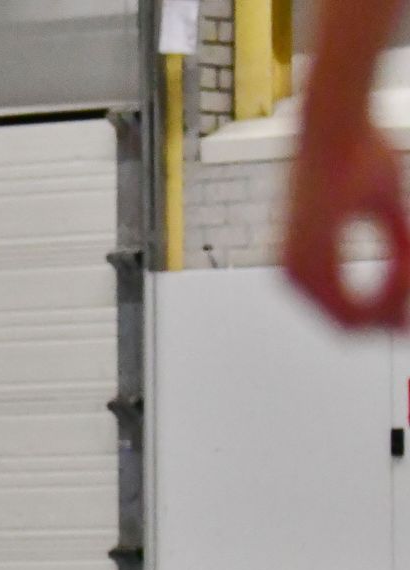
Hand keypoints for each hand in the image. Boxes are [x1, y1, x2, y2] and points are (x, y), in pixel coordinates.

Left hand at [284, 117, 409, 328]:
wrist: (335, 123)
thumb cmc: (360, 152)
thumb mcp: (385, 208)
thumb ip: (397, 244)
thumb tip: (409, 279)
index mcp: (305, 262)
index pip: (344, 314)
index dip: (383, 315)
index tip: (409, 312)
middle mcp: (292, 273)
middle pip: (347, 326)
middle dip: (389, 317)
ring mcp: (293, 270)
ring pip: (351, 321)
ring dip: (392, 303)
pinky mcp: (303, 261)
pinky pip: (350, 306)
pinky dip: (385, 295)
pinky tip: (407, 274)